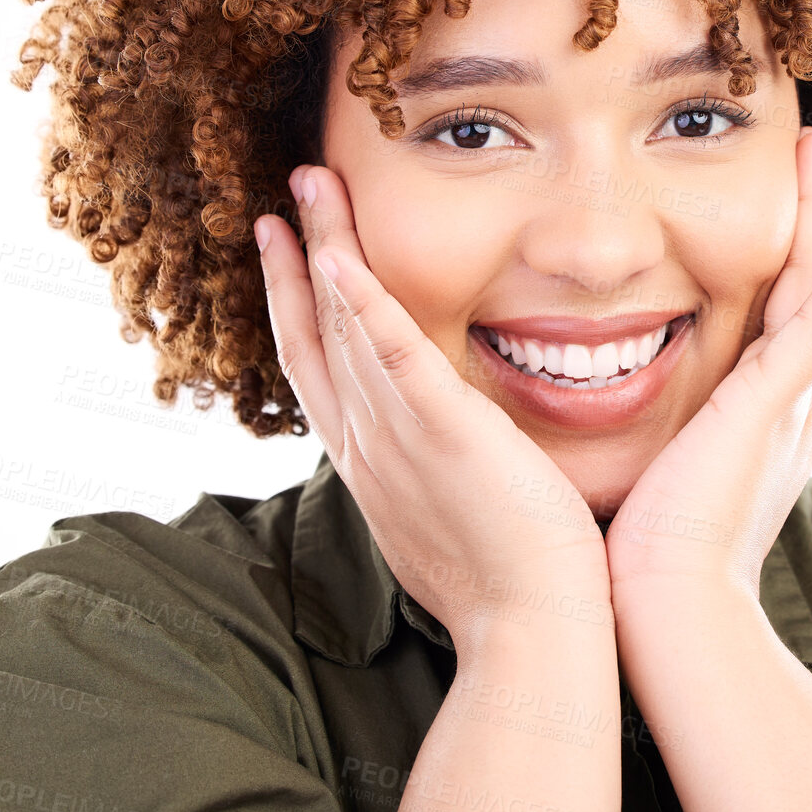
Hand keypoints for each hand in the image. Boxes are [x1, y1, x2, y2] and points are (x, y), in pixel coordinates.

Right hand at [255, 165, 612, 655]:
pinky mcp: (444, 432)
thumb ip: (428, 465)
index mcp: (368, 461)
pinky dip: (362, 303)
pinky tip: (342, 254)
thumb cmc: (503, 577)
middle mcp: (365, 443)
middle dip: (294, 257)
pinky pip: (393, 356)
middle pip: (313, 332)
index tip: (286, 245)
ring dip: (323, 248)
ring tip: (311, 184)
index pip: (318, 364)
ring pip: (343, 326)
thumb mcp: (442, 513)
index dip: (295, 300)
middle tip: (283, 192)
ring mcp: (397, 437)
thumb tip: (432, 445)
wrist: (529, 627)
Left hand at [603, 126, 811, 600]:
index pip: (777, 330)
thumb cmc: (647, 563)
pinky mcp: (774, 401)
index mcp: (757, 425)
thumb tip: (603, 427)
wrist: (671, 605)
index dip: (790, 275)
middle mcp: (784, 408)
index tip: (793, 225)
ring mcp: (786, 403)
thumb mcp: (653, 483)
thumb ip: (646, 447)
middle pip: (808, 299)